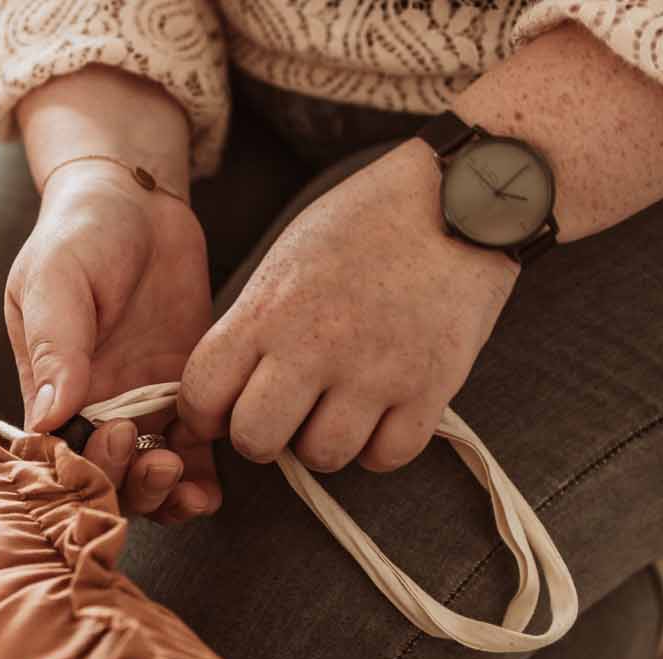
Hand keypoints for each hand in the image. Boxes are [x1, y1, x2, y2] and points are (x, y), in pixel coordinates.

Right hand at [7, 161, 220, 520]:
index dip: (83, 467)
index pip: (56, 454)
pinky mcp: (186, 398)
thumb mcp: (55, 279)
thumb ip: (56, 346)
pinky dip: (199, 484)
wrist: (138, 200)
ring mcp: (142, 409)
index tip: (111, 438)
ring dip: (164, 497)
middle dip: (129, 487)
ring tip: (184, 481)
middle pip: (105, 480)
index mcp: (50, 390)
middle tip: (158, 459)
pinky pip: (192, 458)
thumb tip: (50, 418)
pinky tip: (210, 487)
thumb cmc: (81, 233)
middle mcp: (93, 409)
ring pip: (147, 480)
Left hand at [180, 140, 519, 473]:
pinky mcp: (432, 387)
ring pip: (323, 456)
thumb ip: (251, 325)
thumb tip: (223, 392)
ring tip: (337, 408)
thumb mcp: (285, 261)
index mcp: (268, 310)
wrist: (461, 199)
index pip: (202, 395)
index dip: (202, 414)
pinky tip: (381, 413)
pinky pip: (386, 457)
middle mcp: (316, 345)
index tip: (220, 410)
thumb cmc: (362, 225)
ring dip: (323, 442)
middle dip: (261, 437)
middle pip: (255, 441)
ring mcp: (376, 370)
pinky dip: (379, 445)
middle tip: (281, 415)